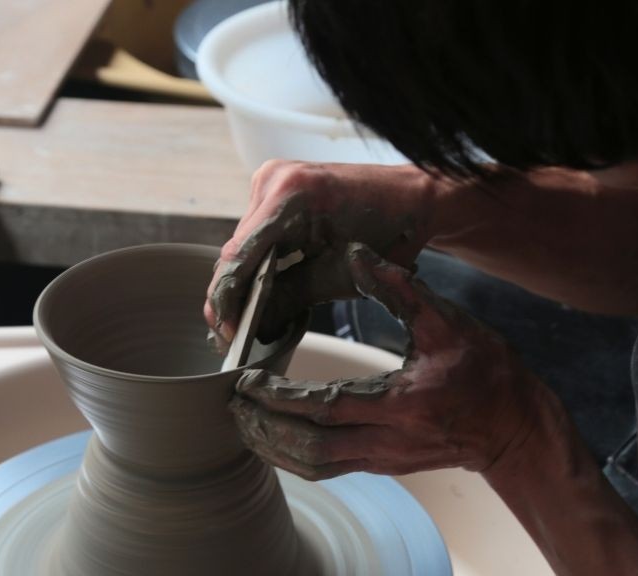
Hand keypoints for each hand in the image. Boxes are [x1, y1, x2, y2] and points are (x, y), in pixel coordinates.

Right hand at [204, 160, 436, 349]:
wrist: (412, 198)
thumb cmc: (391, 233)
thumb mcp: (340, 277)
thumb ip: (291, 297)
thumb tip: (254, 326)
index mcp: (291, 195)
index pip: (240, 255)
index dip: (227, 298)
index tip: (225, 331)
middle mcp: (274, 179)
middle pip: (236, 250)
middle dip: (231, 293)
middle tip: (230, 335)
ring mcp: (272, 178)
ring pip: (243, 244)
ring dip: (242, 279)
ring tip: (242, 319)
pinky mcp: (276, 187)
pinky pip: (256, 232)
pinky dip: (256, 262)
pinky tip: (258, 291)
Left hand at [230, 243, 559, 479]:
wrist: (515, 427)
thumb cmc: (485, 371)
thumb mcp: (447, 322)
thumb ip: (398, 289)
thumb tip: (356, 253)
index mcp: (402, 404)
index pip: (327, 408)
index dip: (281, 399)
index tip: (248, 382)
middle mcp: (389, 441)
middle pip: (311, 446)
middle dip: (264, 428)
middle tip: (231, 405)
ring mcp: (384, 459)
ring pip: (316, 465)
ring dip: (273, 448)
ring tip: (241, 423)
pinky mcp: (382, 465)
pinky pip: (328, 468)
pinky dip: (293, 456)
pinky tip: (271, 439)